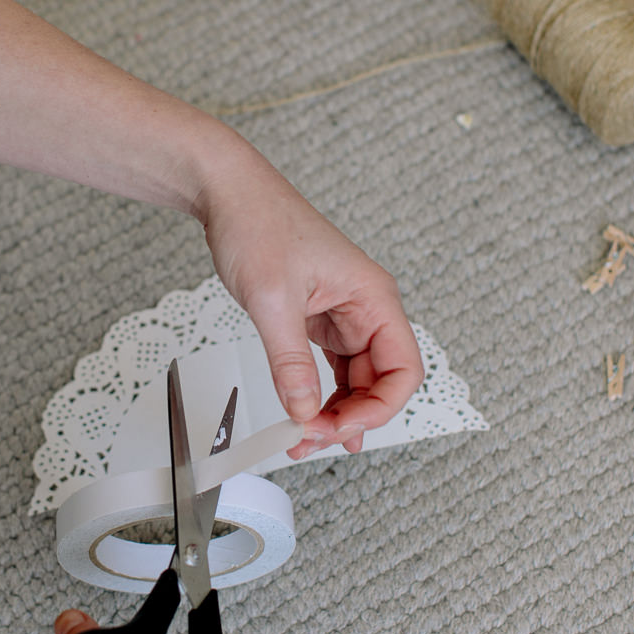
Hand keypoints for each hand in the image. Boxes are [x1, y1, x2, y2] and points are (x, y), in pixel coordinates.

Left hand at [197, 157, 422, 456]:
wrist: (230, 194)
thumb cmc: (258, 224)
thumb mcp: (272, 300)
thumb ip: (290, 361)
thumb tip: (304, 410)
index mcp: (373, 297)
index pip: (404, 369)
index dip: (380, 408)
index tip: (342, 428)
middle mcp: (366, 309)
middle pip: (380, 382)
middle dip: (350, 418)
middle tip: (309, 438)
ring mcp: (344, 316)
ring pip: (354, 381)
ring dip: (332, 413)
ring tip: (301, 438)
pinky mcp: (319, 321)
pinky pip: (331, 370)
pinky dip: (318, 396)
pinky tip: (307, 418)